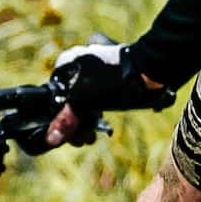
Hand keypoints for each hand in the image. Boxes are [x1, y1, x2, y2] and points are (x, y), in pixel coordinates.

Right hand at [44, 40, 171, 147]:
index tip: (65, 135)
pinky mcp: (106, 74)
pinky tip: (99, 124)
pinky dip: (94, 110)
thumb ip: (66, 121)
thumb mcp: (86, 102)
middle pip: (67, 100)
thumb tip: (51, 138)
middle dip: (74, 123)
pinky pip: (93, 95)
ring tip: (90, 136)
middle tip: (82, 139)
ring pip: (81, 99)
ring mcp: (92, 68)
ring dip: (84, 120)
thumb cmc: (115, 82)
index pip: (52, 96)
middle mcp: (76, 62)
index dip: (58, 119)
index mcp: (66, 63)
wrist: (149, 71)